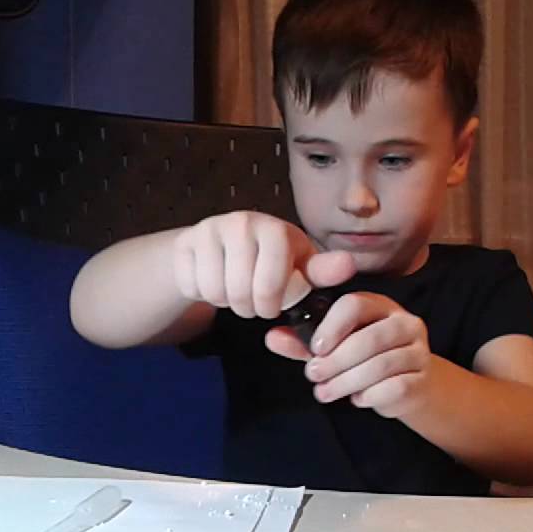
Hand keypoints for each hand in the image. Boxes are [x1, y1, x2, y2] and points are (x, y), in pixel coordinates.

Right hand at [172, 211, 354, 318]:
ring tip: (235, 293)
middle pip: (240, 290)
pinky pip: (192, 286)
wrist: (224, 245)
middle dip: (247, 308)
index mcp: (274, 229)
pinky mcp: (185, 242)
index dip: (269, 304)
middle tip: (252, 303)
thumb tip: (348, 265)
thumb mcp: (300, 266)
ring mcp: (210, 230)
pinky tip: (213, 282)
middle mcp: (241, 222)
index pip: (269, 282)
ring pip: (214, 291)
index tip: (271, 309)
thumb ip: (322, 270)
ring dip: (225, 302)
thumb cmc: (272, 260)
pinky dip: (202, 294)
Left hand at [265, 292, 431, 415]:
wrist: (410, 385)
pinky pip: (394, 388)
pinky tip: (357, 399)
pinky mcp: (422, 379)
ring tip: (325, 392)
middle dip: (335, 361)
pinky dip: (369, 396)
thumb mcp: (333, 347)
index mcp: (380, 306)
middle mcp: (404, 323)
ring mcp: (418, 351)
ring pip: (380, 366)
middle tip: (312, 375)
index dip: (332, 327)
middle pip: (369, 338)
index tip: (314, 349)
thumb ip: (303, 341)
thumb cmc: (365, 360)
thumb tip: (272, 337)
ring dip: (346, 382)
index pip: (355, 305)